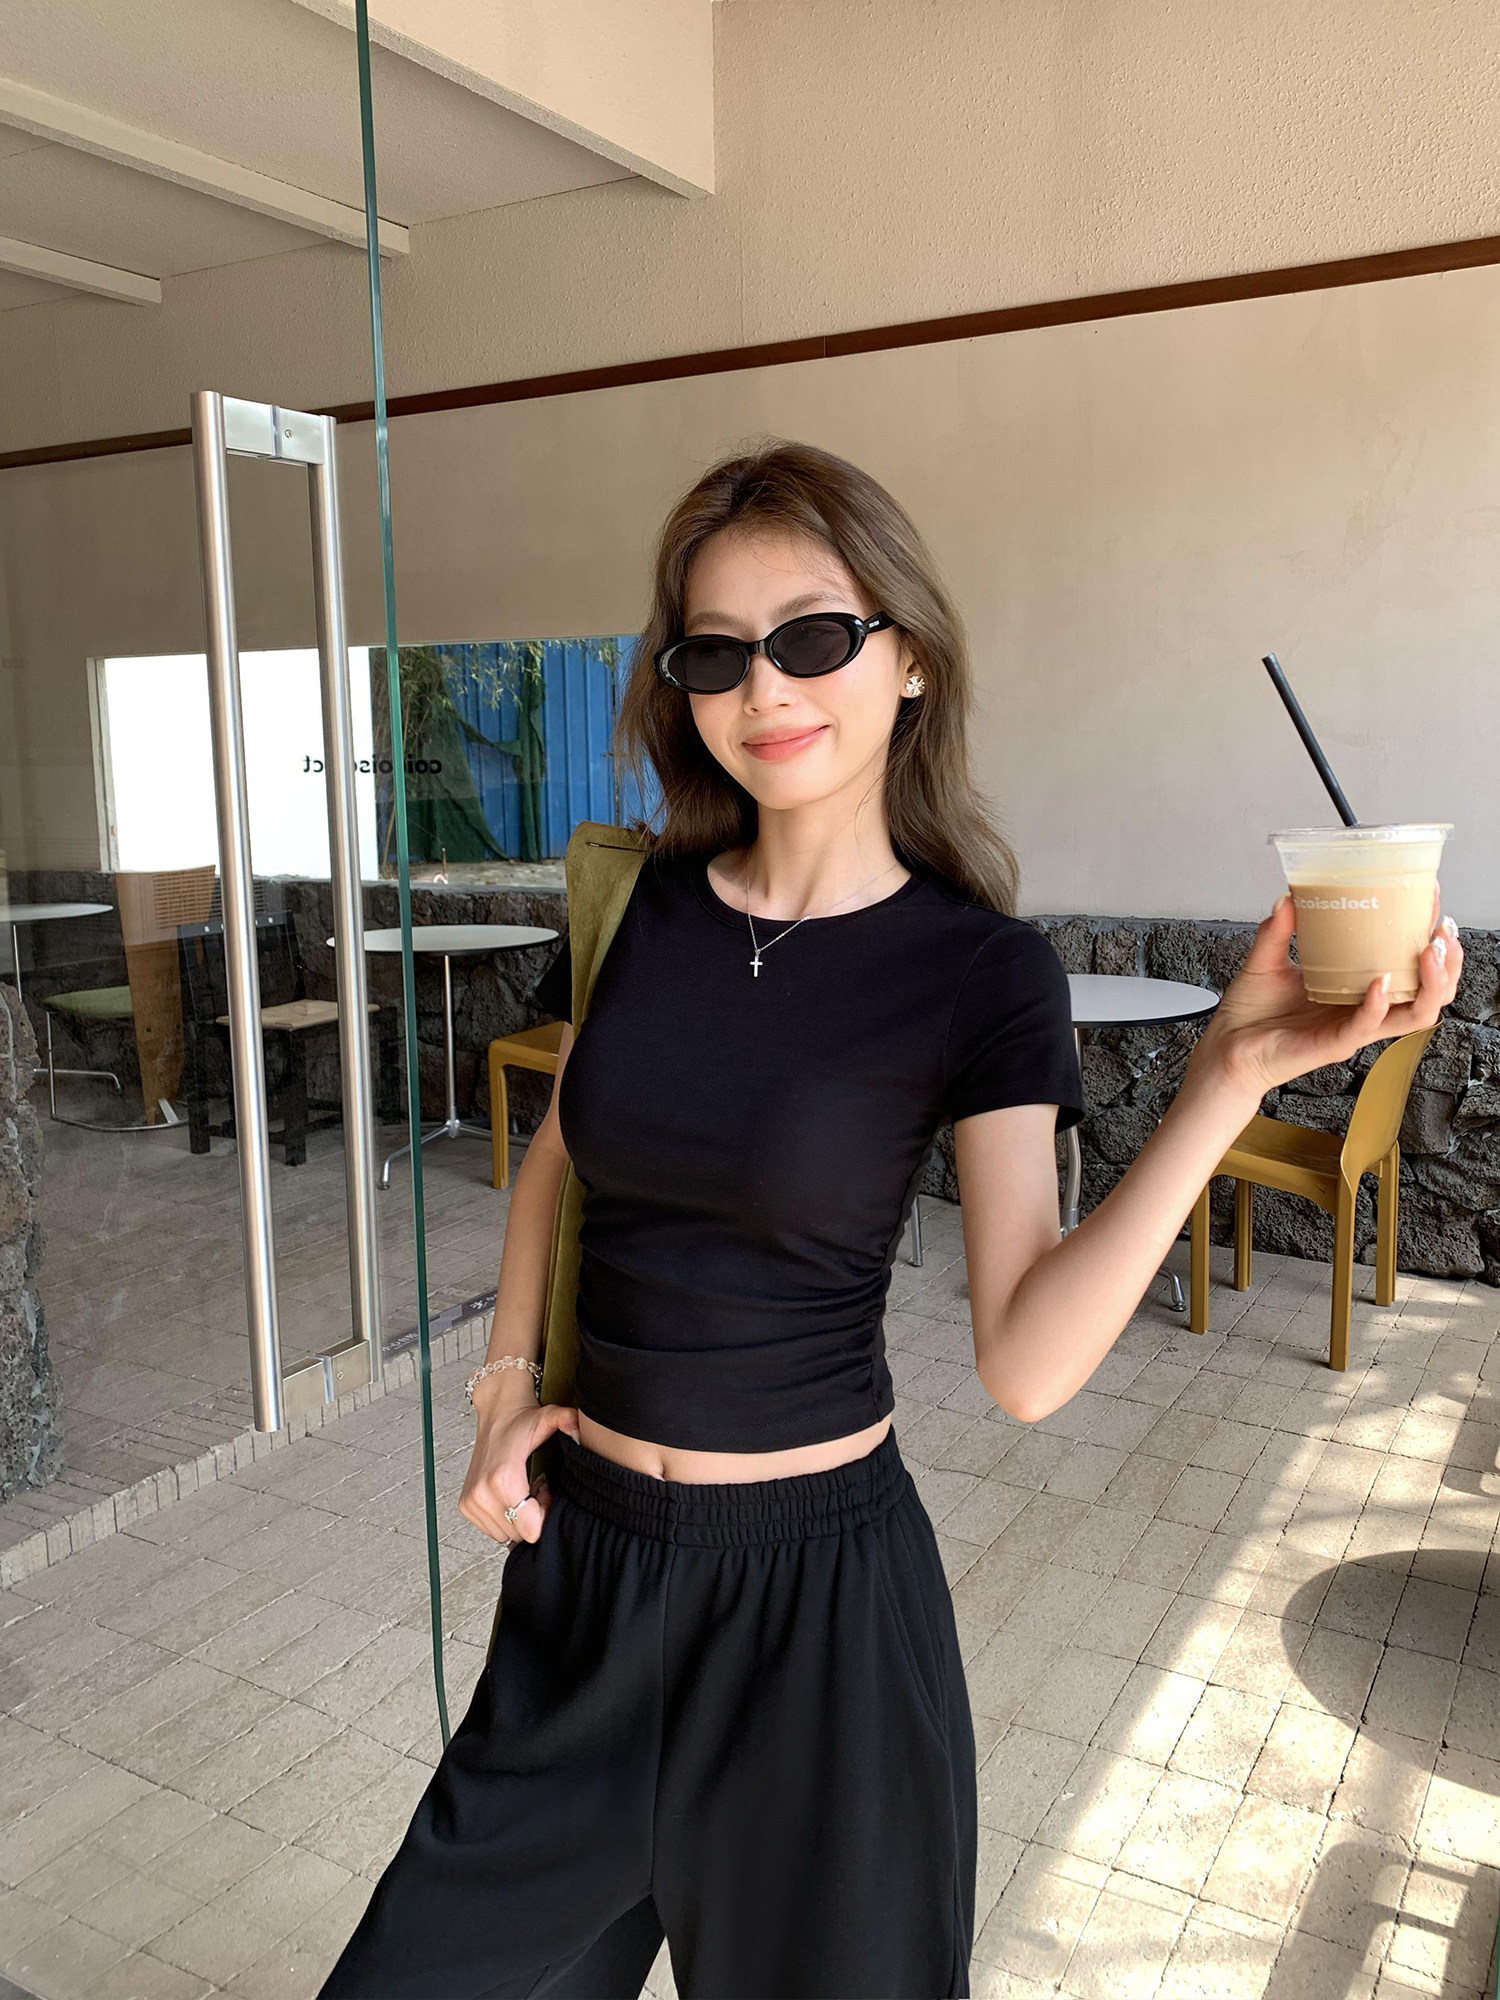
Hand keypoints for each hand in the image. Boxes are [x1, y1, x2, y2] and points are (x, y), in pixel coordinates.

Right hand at [458, 1390, 579, 1545]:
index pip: (531, 1529)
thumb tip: (580, 1430)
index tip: (545, 1492)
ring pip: (505, 1534)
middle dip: (532, 1516)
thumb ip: (567, 1420)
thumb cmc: (523, 1421)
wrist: (496, 1414)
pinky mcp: (466, 1505)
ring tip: (523, 1491)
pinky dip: (504, 1517)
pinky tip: (510, 1495)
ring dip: (518, 1518)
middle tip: (535, 1489)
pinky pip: (492, 1529)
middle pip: (519, 1534)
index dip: (544, 1515)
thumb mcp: (549, 1417)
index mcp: (502, 1479)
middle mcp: (482, 1493)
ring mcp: (471, 1501)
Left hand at [1193, 889, 1461, 1100]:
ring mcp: (1352, 1028)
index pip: (1409, 965)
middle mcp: (1363, 1010)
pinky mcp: (1334, 1044)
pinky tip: (1381, 982)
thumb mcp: (1265, 961)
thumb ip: (1278, 931)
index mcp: (1356, 989)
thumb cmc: (1251, 1014)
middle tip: (1443, 933)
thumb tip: (1289, 897)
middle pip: (1428, 993)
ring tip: (1431, 952)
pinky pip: (1368, 1026)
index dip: (1428, 938)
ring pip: (1416, 1015)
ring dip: (1431, 984)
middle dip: (1448, 964)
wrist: (1226, 1048)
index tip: (1430, 904)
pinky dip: (1379, 1004)